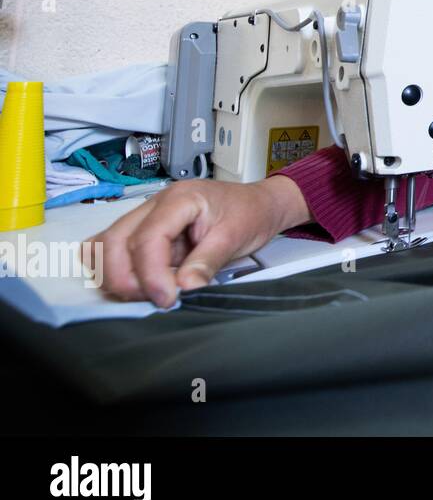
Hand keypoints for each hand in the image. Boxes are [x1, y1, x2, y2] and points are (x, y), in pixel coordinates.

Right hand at [83, 175, 310, 307]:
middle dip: (126, 278)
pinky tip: (137, 283)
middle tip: (155, 300)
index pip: (148, 237)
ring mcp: (145, 215)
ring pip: (105, 245)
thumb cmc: (250, 213)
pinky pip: (111, 247)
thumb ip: (207, 263)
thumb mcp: (235, 238)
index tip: (167, 299)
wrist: (259, 203)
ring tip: (147, 293)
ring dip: (117, 275)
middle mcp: (155, 203)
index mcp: (180, 199)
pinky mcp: (143, 229)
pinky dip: (114, 268)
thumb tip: (184, 288)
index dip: (151, 273)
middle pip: (115, 241)